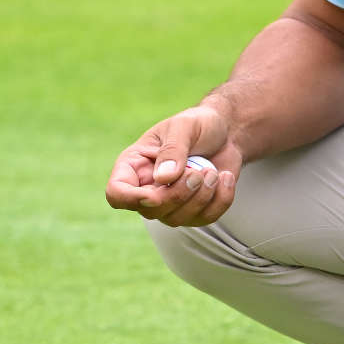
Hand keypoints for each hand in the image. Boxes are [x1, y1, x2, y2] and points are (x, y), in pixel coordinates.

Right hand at [104, 104, 242, 227]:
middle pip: (150, 211)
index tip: (155, 194)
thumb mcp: (184, 127)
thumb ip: (173, 150)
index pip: (117, 194)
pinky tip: (225, 178)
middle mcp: (147, 188)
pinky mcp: (194, 210)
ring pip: (177, 219)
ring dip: (202, 196)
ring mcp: (169, 203)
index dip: (131, 199)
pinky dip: (220, 199)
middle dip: (178, 194)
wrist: (226, 133)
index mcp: (134, 165)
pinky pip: (205, 218)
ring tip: (213, 171)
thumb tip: (163, 178)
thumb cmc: (198, 124)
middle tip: (199, 172)